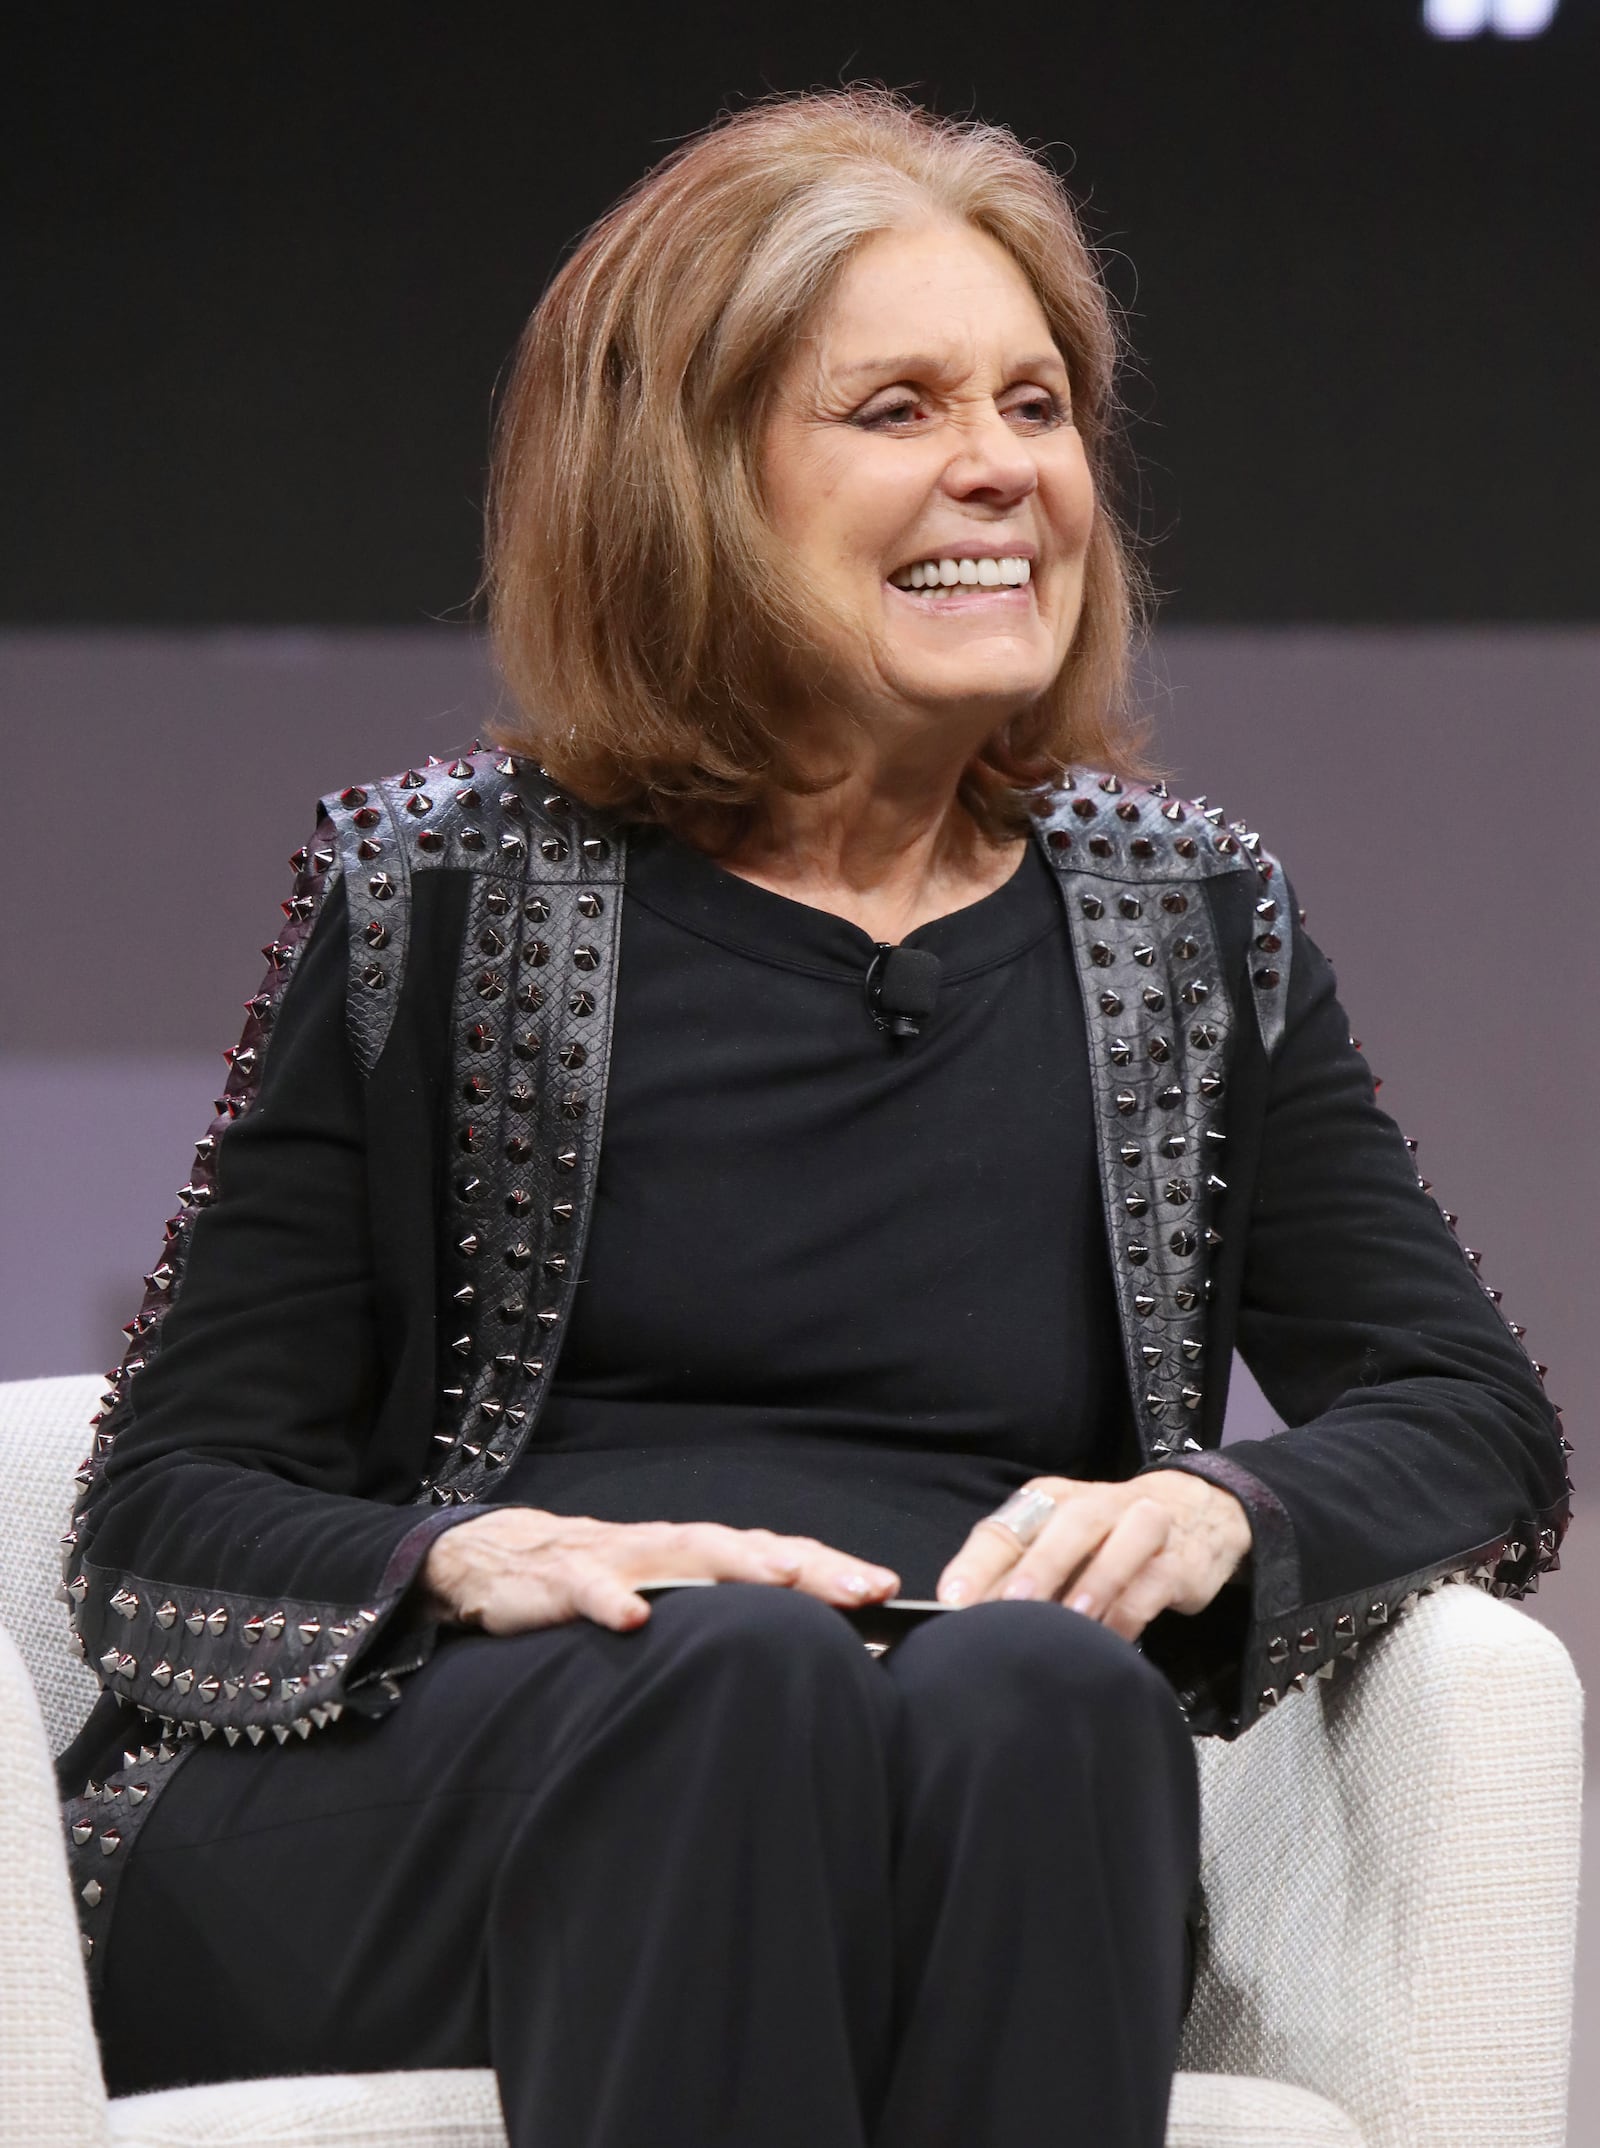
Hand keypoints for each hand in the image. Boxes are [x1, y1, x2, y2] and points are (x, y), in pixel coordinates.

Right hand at [419, 1508, 900, 1635]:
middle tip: (864, 1589)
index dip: (831, 1569)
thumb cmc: (604, 1583)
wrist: (500, 1560)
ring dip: (736, 1567)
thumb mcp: (667, 1599)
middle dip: (810, 1568)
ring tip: (783, 1581)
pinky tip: (635, 1618)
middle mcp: (672, 1546)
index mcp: (700, 1555)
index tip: (887, 1590)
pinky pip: (593, 1587)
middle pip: (750, 1550)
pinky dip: (614, 1599)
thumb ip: (723, 1616)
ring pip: (686, 1554)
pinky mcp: (565, 1580)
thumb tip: (802, 1652)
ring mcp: (621, 1558)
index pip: (777, 1555)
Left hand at [934, 1471, 1251, 1642]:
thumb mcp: (1060, 1545)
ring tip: (1070, 1620)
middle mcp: (1094, 1506)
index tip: (952, 1600)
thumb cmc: (1108, 1538)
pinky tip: (1111, 1639)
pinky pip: (1152, 1583)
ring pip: (1117, 1545)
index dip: (978, 1562)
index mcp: (1050, 1502)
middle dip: (1039, 1564)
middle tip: (1012, 1603)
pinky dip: (1130, 1611)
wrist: (1198, 1513)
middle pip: (1066, 1525)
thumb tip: (963, 1620)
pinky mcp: (1176, 1561)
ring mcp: (1141, 1527)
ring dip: (1093, 1581)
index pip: (1008, 1525)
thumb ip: (1016, 1575)